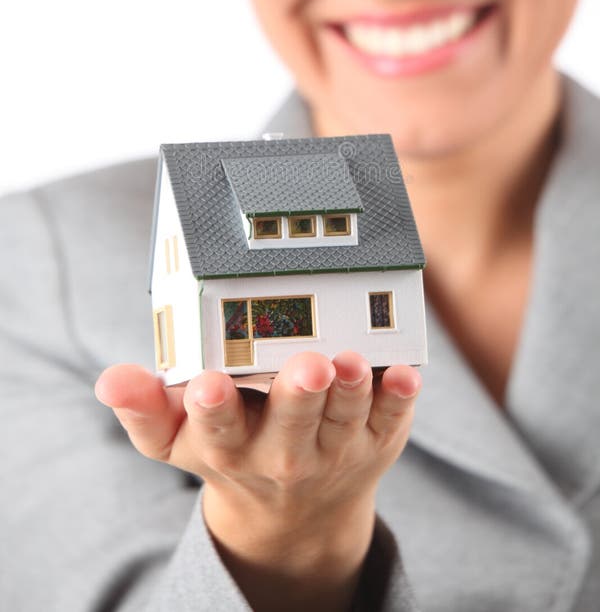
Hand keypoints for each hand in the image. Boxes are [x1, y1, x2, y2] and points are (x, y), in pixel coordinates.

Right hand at [95, 352, 420, 611]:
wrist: (296, 513)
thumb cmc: (233, 453)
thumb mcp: (180, 441)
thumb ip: (145, 409)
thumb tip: (110, 380)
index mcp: (230, 447)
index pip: (216, 428)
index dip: (211, 407)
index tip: (207, 383)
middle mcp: (283, 453)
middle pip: (290, 424)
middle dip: (297, 395)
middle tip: (306, 365)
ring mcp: (334, 449)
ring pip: (343, 418)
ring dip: (352, 392)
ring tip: (352, 362)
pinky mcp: (374, 440)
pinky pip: (390, 421)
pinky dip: (399, 400)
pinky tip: (405, 374)